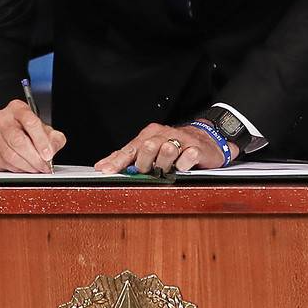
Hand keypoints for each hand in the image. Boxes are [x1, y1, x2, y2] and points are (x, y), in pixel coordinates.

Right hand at [0, 98, 64, 172]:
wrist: (12, 130)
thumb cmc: (28, 129)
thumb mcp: (46, 129)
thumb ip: (54, 138)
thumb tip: (51, 150)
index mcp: (17, 109)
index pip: (30, 122)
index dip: (41, 141)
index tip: (48, 154)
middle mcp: (2, 119)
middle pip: (17, 141)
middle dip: (34, 157)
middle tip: (44, 165)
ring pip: (10, 155)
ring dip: (27, 166)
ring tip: (37, 168)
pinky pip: (4, 164)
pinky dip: (18, 170)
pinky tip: (26, 168)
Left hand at [95, 121, 223, 174]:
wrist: (205, 139)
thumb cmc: (174, 146)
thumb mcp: (149, 150)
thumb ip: (126, 158)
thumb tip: (102, 166)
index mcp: (149, 135)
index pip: (129, 149)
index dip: (117, 162)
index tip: (105, 172)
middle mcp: (163, 134)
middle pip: (147, 147)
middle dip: (145, 163)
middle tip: (150, 170)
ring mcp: (181, 140)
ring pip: (167, 150)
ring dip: (165, 164)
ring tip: (167, 168)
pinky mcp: (197, 148)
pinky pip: (187, 157)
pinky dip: (183, 165)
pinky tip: (183, 166)